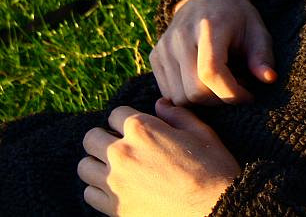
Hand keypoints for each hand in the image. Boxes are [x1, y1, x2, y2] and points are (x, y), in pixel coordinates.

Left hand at [78, 99, 238, 215]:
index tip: (136, 129)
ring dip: (97, 163)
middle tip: (122, 146)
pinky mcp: (114, 207)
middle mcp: (122, 152)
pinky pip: (89, 193)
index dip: (127, 119)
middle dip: (104, 138)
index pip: (115, 114)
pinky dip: (98, 189)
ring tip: (115, 167)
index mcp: (143, 129)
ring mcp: (115, 181)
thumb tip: (160, 104)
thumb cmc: (212, 168)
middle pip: (91, 138)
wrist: (214, 207)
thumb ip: (177, 115)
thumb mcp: (202, 132)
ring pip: (85, 166)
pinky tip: (117, 188)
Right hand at [150, 0, 276, 105]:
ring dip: (203, 102)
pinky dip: (187, 97)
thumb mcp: (258, 31)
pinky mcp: (154, 57)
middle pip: (194, 92)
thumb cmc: (237, 17)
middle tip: (237, 89)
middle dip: (219, 100)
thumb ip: (262, 55)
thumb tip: (269, 78)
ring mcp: (163, 47)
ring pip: (179, 98)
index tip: (249, 96)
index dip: (231, 93)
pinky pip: (168, 94)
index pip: (211, 72)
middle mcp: (180, 37)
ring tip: (222, 84)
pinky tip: (204, 83)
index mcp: (209, 27)